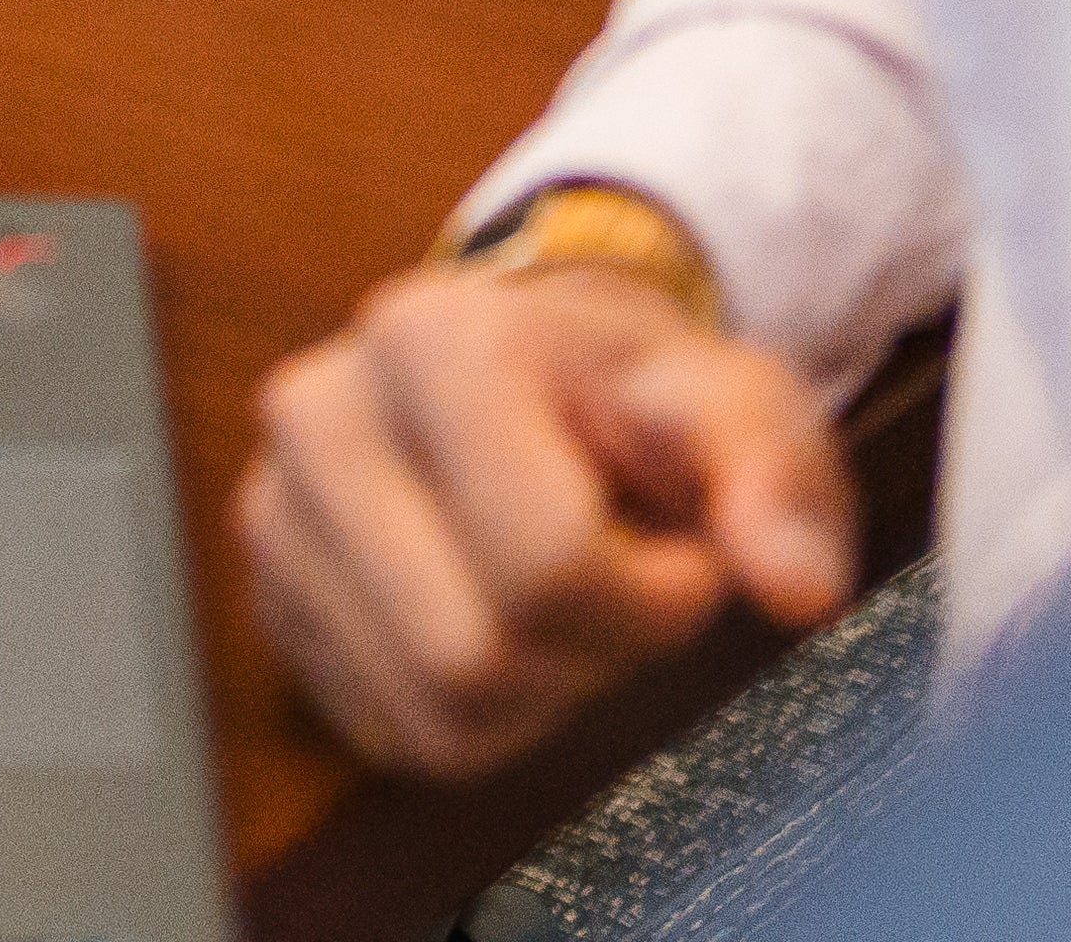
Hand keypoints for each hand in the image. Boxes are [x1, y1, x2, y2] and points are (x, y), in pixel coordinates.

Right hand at [237, 261, 853, 778]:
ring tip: (564, 600)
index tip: (679, 551)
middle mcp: (321, 413)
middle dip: (588, 652)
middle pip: (473, 656)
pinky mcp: (274, 598)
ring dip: (535, 693)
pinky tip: (503, 623)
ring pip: (431, 712)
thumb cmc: (639, 395)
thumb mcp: (739, 404)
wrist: (542, 372)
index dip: (649, 597)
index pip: (545, 564)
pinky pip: (394, 735)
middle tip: (625, 581)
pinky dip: (476, 716)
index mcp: (428, 336)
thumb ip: (777, 483)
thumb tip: (797, 587)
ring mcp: (277, 509)